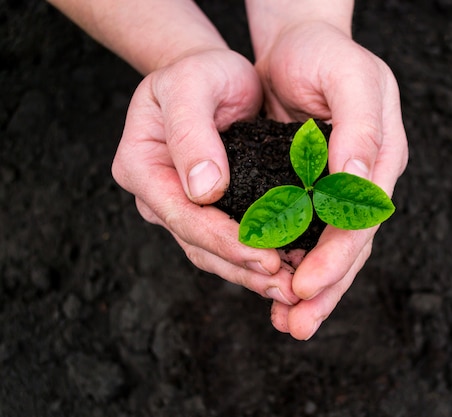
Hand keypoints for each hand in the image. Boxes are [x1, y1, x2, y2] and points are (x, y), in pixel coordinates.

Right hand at [111, 49, 301, 305]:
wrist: (211, 75)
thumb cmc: (201, 73)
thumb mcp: (192, 86)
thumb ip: (192, 134)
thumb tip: (203, 190)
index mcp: (141, 166)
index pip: (182, 215)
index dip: (224, 241)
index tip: (266, 257)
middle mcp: (156, 194)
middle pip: (197, 244)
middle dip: (243, 268)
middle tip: (288, 286)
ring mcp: (179, 205)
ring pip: (213, 253)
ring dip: (251, 274)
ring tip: (291, 288)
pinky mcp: (206, 210)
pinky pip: (228, 243)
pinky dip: (255, 259)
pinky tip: (287, 269)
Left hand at [255, 22, 408, 338]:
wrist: (299, 46)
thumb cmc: (324, 55)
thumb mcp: (349, 77)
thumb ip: (361, 128)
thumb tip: (359, 182)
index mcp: (381, 156)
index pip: (362, 218)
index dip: (336, 255)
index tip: (303, 285)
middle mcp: (365, 179)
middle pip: (351, 244)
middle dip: (326, 287)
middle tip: (297, 326)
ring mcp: (342, 187)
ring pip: (333, 247)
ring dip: (315, 288)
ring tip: (290, 325)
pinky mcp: (314, 189)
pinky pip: (310, 233)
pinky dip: (297, 262)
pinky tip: (281, 288)